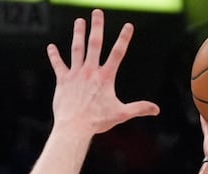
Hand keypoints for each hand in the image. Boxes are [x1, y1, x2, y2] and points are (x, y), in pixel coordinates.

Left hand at [45, 9, 158, 136]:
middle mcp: (90, 71)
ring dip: (78, 34)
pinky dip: (54, 55)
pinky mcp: (63, 80)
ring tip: (79, 21)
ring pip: (77, 49)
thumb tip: (157, 109)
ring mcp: (76, 74)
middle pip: (94, 44)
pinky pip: (58, 65)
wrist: (74, 127)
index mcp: (105, 77)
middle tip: (97, 12)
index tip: (128, 26)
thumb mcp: (121, 114)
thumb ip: (139, 108)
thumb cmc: (98, 121)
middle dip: (97, 27)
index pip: (118, 53)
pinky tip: (51, 47)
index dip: (124, 38)